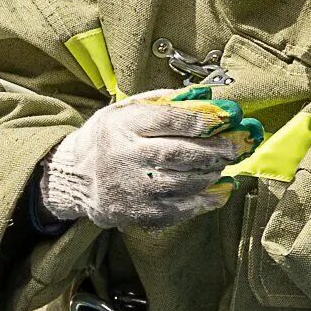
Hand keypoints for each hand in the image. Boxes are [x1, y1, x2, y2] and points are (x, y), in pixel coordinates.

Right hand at [38, 87, 257, 230]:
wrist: (75, 177)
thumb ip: (161, 102)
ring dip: (211, 174)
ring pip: (184, 183)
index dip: (202, 119)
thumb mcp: (123, 110)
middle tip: (234, 147)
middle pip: (180, 154)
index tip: (229, 117)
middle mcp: (126, 158)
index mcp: (121, 126)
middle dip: (214, 150)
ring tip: (222, 165)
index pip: (168, 120)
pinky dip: (205, 200)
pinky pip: (181, 208)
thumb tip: (204, 97)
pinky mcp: (140, 212)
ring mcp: (133, 189)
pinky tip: (218, 191)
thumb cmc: (107, 138)